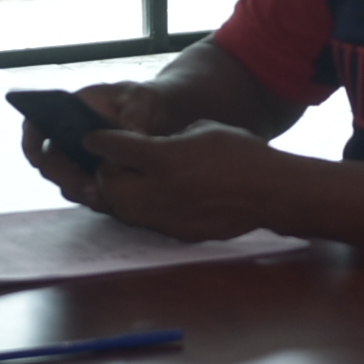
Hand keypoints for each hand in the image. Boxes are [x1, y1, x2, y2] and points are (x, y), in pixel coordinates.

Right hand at [18, 78, 185, 201]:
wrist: (158, 115)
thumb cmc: (142, 101)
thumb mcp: (141, 102)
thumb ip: (135, 118)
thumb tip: (133, 137)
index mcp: (68, 112)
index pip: (35, 126)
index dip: (30, 142)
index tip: (37, 157)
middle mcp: (68, 139)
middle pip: (50, 163)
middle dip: (64, 177)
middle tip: (86, 187)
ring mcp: (80, 161)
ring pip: (67, 182)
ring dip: (79, 191)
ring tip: (100, 197)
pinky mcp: (96, 177)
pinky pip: (87, 192)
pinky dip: (96, 198)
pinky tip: (111, 201)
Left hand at [37, 116, 285, 241]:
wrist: (271, 192)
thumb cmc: (241, 154)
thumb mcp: (202, 130)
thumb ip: (169, 139)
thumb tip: (149, 148)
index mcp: (164, 158)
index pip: (114, 149)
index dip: (99, 141)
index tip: (92, 138)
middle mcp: (159, 190)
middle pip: (108, 186)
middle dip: (106, 174)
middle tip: (114, 165)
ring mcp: (167, 216)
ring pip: (122, 210)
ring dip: (120, 196)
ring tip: (131, 184)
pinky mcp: (178, 233)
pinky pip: (147, 223)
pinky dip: (143, 211)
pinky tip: (155, 199)